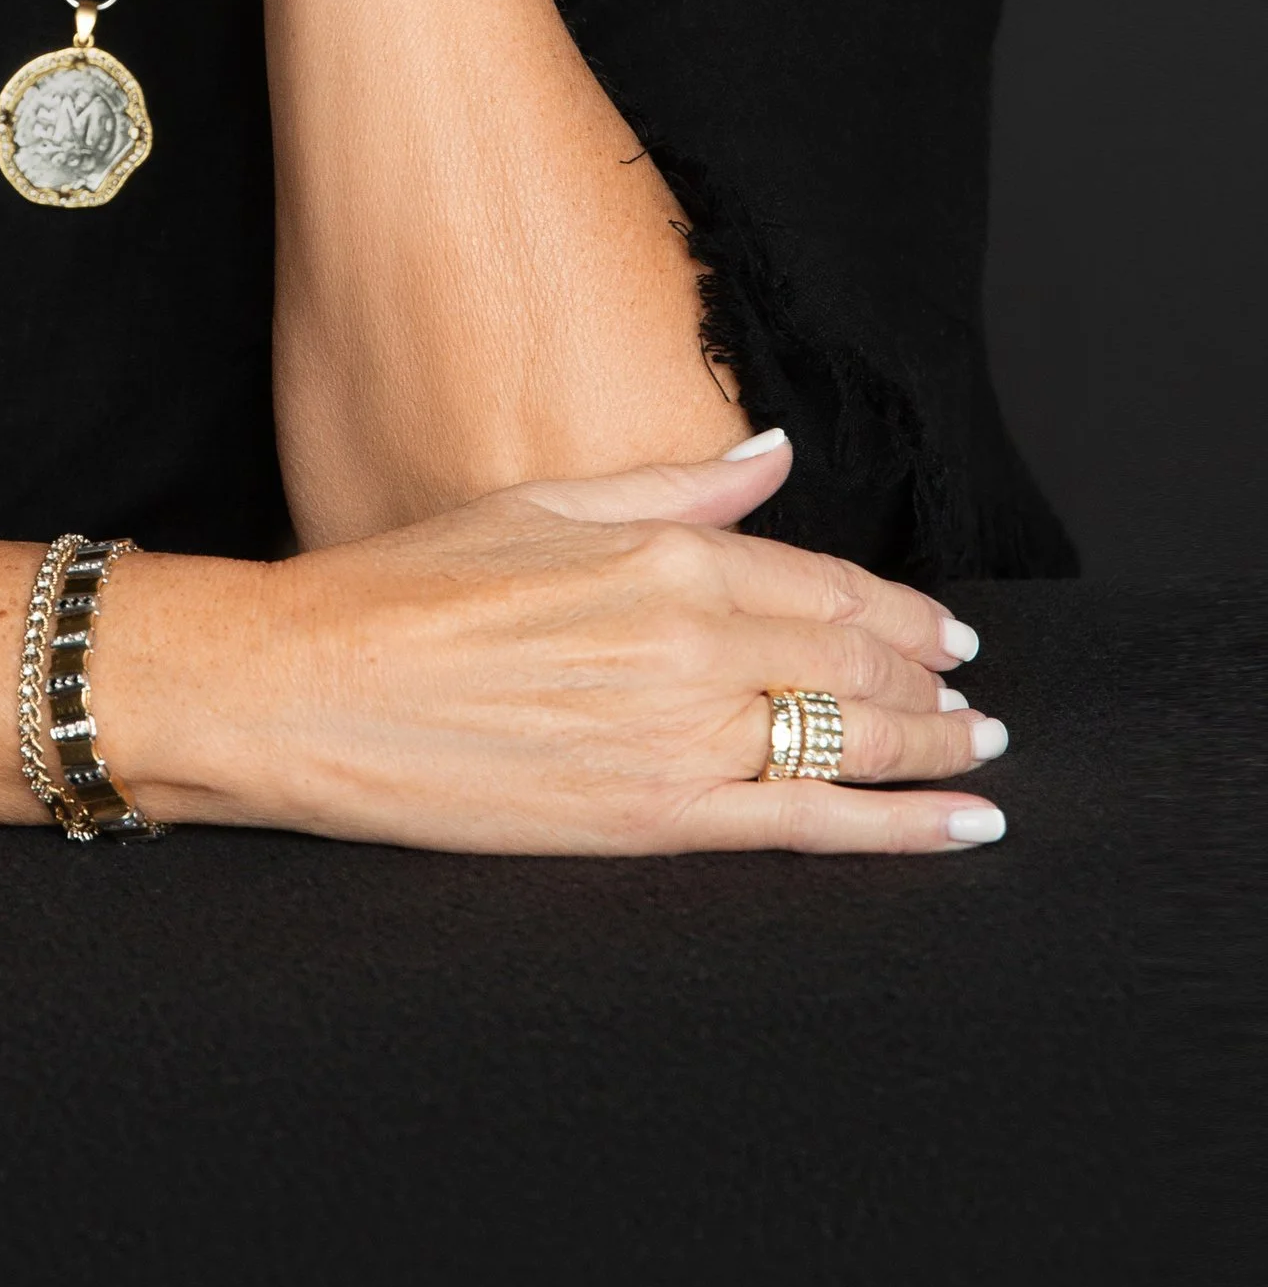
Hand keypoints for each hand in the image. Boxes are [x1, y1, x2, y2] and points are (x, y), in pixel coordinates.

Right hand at [125, 437, 1008, 855]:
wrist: (306, 689)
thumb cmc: (401, 590)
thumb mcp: (540, 504)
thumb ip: (672, 487)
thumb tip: (768, 457)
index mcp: (665, 554)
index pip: (824, 584)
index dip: (898, 611)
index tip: (940, 628)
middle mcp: (692, 641)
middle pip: (854, 662)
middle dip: (931, 681)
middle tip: (973, 697)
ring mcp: (680, 735)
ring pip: (851, 741)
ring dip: (934, 750)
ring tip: (979, 759)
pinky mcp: (654, 817)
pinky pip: (811, 825)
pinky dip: (902, 829)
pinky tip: (958, 827)